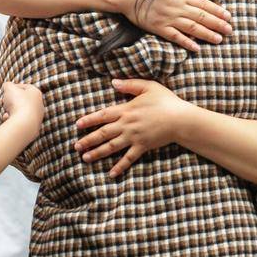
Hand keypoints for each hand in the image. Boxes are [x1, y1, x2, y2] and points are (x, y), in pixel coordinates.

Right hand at [0, 82, 43, 129]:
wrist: (24, 124)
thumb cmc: (18, 103)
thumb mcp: (9, 88)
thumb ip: (8, 85)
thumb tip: (7, 86)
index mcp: (36, 93)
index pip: (26, 87)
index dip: (15, 87)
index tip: (7, 90)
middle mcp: (39, 105)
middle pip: (23, 100)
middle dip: (13, 101)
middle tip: (5, 102)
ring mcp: (37, 117)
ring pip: (21, 112)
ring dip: (12, 112)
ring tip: (6, 112)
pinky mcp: (33, 127)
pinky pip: (20, 121)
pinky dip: (13, 120)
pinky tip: (8, 120)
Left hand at [75, 79, 189, 177]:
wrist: (180, 119)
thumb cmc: (166, 101)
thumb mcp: (148, 87)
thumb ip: (130, 84)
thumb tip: (113, 82)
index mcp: (126, 109)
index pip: (103, 115)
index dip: (89, 119)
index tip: (77, 125)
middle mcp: (127, 125)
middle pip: (103, 133)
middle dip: (88, 140)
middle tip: (76, 146)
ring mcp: (134, 137)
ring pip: (111, 146)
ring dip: (97, 153)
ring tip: (85, 158)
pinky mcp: (142, 147)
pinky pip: (129, 158)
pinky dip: (119, 167)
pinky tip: (111, 173)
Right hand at [112, 0, 231, 52]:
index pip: (203, 3)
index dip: (217, 10)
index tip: (228, 16)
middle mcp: (176, 7)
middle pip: (201, 17)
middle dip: (217, 24)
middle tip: (230, 30)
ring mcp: (167, 18)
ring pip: (192, 28)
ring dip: (207, 34)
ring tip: (219, 39)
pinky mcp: (158, 28)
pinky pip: (175, 37)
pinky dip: (187, 43)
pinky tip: (196, 48)